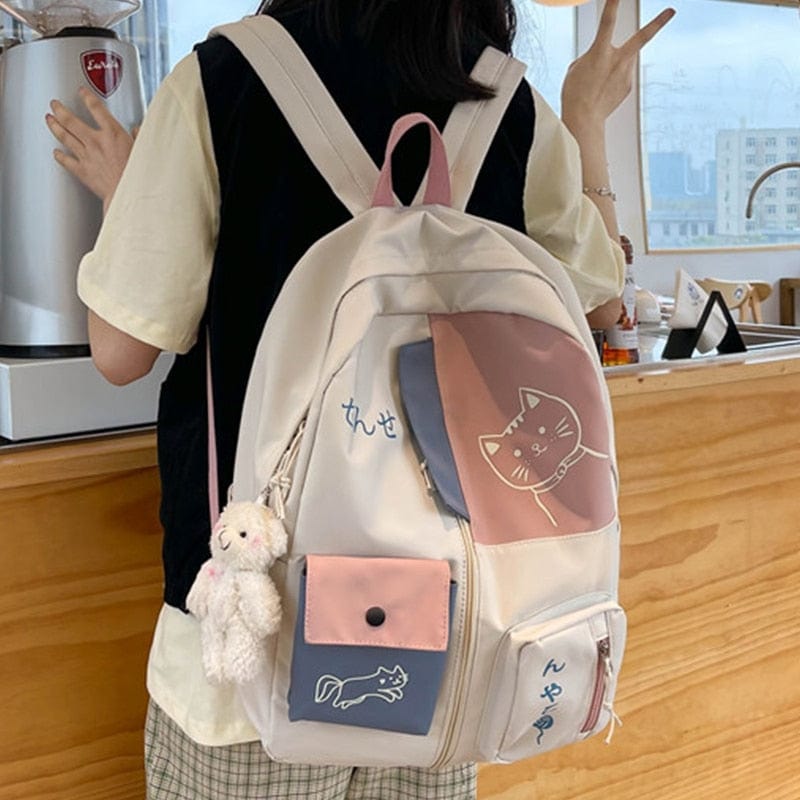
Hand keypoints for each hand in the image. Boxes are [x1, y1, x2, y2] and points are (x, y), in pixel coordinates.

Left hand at [46, 86, 136, 212]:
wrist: (130, 194)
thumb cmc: (139, 175)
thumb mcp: (144, 150)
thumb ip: (139, 137)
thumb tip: (138, 131)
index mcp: (113, 134)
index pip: (96, 108)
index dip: (87, 97)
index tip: (82, 93)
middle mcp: (96, 142)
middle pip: (71, 120)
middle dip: (60, 109)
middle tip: (55, 104)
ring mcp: (87, 156)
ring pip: (65, 137)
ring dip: (54, 126)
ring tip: (50, 120)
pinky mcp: (83, 172)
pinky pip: (66, 161)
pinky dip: (59, 155)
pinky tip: (56, 152)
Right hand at [561, 0, 674, 134]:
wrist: (583, 120)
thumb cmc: (576, 95)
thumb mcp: (576, 69)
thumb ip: (591, 56)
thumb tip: (603, 58)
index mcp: (599, 52)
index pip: (608, 22)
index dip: (613, 4)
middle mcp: (617, 60)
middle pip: (642, 37)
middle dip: (658, 23)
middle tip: (671, 11)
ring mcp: (625, 74)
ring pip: (625, 60)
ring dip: (615, 65)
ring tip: (599, 81)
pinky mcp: (628, 86)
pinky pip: (622, 76)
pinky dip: (613, 80)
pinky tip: (603, 90)